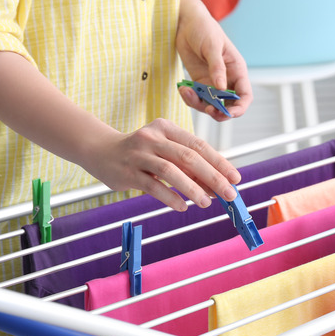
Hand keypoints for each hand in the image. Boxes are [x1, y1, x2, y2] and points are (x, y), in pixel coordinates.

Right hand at [85, 119, 241, 210]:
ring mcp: (139, 154)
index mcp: (167, 128)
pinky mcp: (127, 172)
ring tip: (206, 203)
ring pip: (171, 171)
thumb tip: (216, 186)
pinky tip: (182, 207)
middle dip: (213, 177)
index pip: (199, 145)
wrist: (100, 151)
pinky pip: (153, 186)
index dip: (219, 163)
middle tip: (229, 194)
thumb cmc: (141, 153)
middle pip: (189, 157)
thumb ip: (188, 166)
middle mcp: (153, 138)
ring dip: (192, 189)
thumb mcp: (165, 151)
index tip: (235, 178)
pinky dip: (170, 197)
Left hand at [175, 0, 251, 121]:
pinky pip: (197, 97)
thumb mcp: (212, 47)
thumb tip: (221, 89)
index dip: (239, 108)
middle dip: (218, 111)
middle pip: (228, 105)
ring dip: (199, 104)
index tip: (228, 113)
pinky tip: (182, 88)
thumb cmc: (204, 29)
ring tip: (186, 92)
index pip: (244, 95)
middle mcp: (227, 79)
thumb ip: (217, 68)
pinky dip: (190, 97)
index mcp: (237, 70)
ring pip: (210, 103)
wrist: (185, 22)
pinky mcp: (199, 81)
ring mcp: (212, 81)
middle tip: (206, 109)